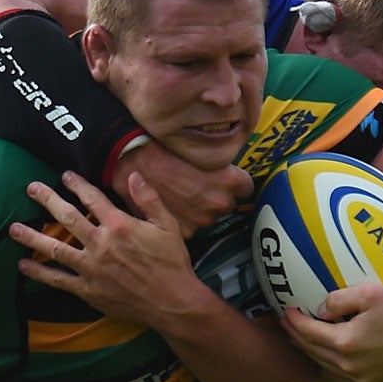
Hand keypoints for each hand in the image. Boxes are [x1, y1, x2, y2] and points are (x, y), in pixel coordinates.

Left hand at [12, 171, 204, 327]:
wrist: (172, 302)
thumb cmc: (172, 263)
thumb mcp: (168, 225)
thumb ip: (148, 199)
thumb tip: (133, 175)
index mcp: (119, 225)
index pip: (92, 198)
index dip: (77, 184)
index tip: (65, 176)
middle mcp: (100, 244)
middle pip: (66, 217)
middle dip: (46, 200)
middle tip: (31, 189)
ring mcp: (91, 268)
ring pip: (55, 248)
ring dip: (32, 237)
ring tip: (14, 228)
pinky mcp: (88, 289)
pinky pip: (58, 279)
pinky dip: (39, 273)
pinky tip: (23, 265)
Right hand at [113, 140, 252, 238]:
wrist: (136, 164)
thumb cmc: (166, 150)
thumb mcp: (201, 150)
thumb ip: (219, 167)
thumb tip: (227, 173)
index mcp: (230, 181)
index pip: (246, 188)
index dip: (234, 184)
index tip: (225, 181)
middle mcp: (220, 203)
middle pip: (227, 205)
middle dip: (215, 198)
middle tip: (196, 187)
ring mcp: (203, 220)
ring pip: (208, 218)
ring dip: (198, 211)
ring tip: (180, 196)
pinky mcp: (187, 231)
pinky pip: (190, 228)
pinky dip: (183, 220)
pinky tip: (172, 207)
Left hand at [276, 286, 382, 381]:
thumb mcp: (370, 292)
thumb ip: (339, 299)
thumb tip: (321, 310)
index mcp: (345, 343)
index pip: (309, 332)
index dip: (294, 320)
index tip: (286, 309)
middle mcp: (348, 366)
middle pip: (312, 351)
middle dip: (295, 336)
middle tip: (286, 322)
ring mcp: (359, 378)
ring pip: (323, 365)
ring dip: (309, 351)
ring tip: (301, 337)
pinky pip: (339, 375)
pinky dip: (326, 364)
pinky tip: (325, 354)